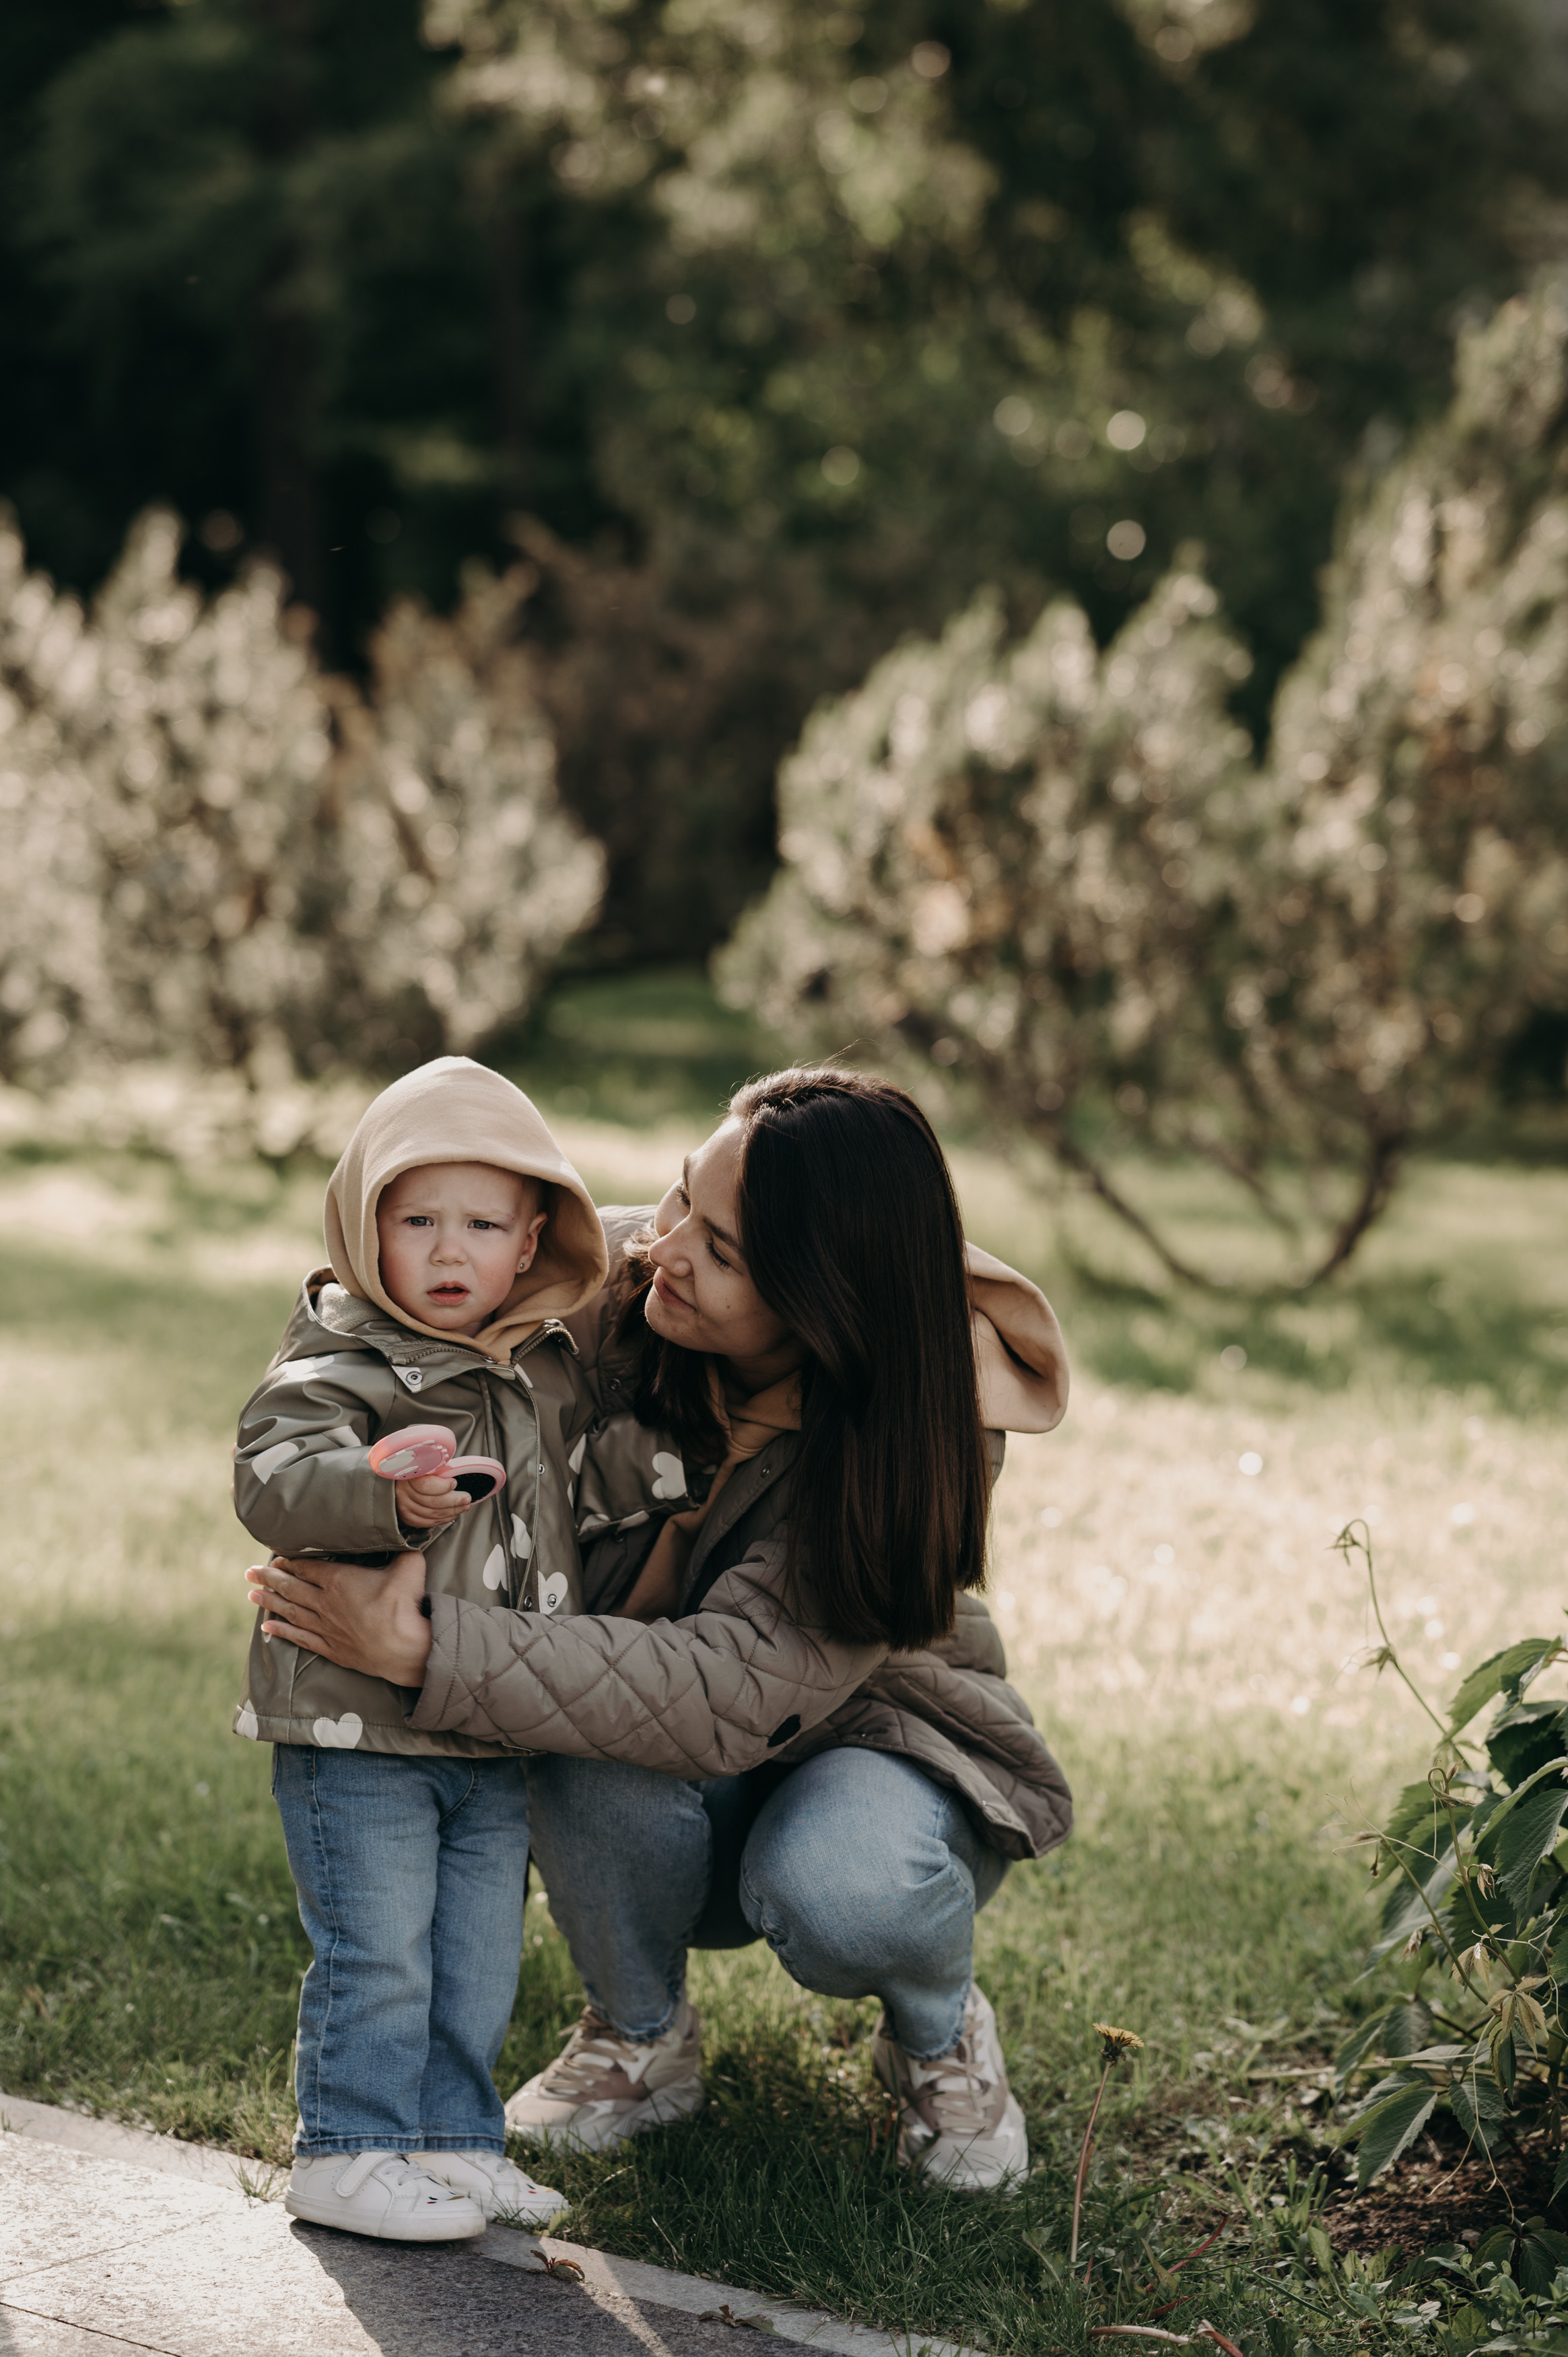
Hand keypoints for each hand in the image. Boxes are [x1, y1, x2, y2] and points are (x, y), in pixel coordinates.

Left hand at [245, 1550, 432, 1684]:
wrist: (406, 1649)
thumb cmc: (406, 1606)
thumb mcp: (409, 1566)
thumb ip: (403, 1548)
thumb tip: (407, 1533)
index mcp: (339, 1580)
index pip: (306, 1567)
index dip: (289, 1562)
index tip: (276, 1558)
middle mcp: (326, 1603)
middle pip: (291, 1588)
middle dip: (268, 1578)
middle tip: (249, 1572)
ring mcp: (326, 1627)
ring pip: (290, 1611)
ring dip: (269, 1602)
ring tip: (251, 1595)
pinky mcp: (331, 1648)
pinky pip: (299, 1638)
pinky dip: (282, 1631)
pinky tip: (267, 1627)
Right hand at [395, 1472, 469, 1528]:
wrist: (395, 1484)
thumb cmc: (413, 1472)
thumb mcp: (421, 1465)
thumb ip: (435, 1468)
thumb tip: (454, 1472)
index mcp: (407, 1476)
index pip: (426, 1486)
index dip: (443, 1486)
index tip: (454, 1482)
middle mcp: (403, 1494)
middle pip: (432, 1502)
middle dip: (454, 1501)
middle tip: (467, 1498)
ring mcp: (404, 1508)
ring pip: (432, 1514)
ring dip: (452, 1511)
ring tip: (464, 1506)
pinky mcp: (407, 1518)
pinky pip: (428, 1522)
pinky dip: (443, 1519)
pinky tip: (453, 1513)